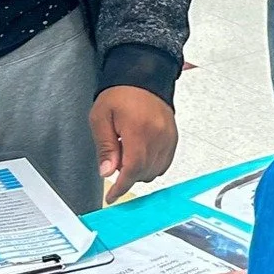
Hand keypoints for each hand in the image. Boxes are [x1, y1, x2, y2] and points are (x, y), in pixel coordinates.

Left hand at [89, 86, 176, 202]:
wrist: (142, 76)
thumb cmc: (120, 94)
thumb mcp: (101, 117)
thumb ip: (105, 147)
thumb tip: (107, 171)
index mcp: (138, 130)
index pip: (132, 169)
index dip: (121, 187)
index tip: (112, 196)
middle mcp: (157, 135)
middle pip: (143, 173)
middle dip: (127, 175)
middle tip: (115, 158)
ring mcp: (168, 137)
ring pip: (154, 171)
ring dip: (139, 170)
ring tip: (128, 151)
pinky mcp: (173, 138)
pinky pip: (164, 163)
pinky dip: (151, 165)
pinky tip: (140, 153)